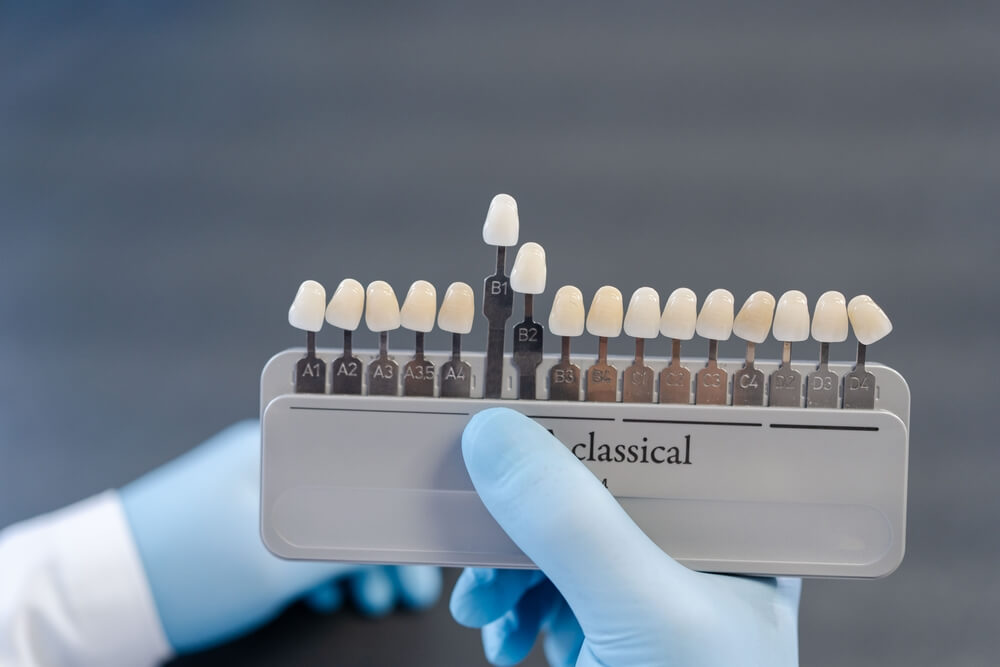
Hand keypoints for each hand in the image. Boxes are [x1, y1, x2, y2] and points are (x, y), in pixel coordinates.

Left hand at [120, 420, 440, 653]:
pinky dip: (320, 561)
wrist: (101, 594)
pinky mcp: (239, 516)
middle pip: (352, 490)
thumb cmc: (185, 570)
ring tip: (377, 598)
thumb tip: (400, 537)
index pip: (364, 458)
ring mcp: (253, 486)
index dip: (404, 499)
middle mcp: (269, 456)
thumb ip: (341, 547)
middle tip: (412, 585)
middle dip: (385, 542)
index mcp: (278, 447)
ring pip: (327, 515)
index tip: (428, 537)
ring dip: (356, 558)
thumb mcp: (272, 566)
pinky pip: (297, 529)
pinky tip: (331, 593)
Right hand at [449, 408, 800, 665]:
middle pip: (601, 484)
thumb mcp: (640, 613)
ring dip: (506, 566)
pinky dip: (511, 609)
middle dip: (528, 509)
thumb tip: (493, 431)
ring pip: (563, 540)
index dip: (599, 407)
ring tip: (482, 608)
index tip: (526, 391)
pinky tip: (503, 639)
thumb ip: (572, 521)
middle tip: (479, 524)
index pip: (673, 436)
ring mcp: (650, 598)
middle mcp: (698, 554)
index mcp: (739, 532)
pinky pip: (547, 592)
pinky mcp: (608, 635)